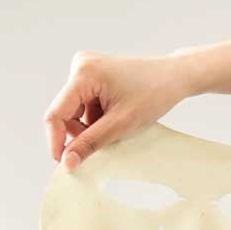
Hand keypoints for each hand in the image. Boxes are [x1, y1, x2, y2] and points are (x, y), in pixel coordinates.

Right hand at [44, 51, 190, 170]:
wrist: (174, 78)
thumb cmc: (153, 95)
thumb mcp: (120, 125)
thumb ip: (90, 143)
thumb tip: (67, 161)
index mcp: (84, 73)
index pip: (56, 114)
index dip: (56, 141)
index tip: (64, 163)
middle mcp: (80, 66)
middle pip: (65, 113)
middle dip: (82, 133)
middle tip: (107, 140)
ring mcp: (86, 70)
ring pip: (76, 112)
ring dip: (91, 126)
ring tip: (116, 124)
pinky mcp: (93, 76)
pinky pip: (85, 105)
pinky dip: (97, 118)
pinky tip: (116, 116)